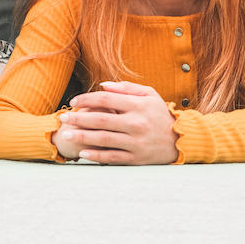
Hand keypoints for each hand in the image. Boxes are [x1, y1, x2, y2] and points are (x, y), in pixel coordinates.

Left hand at [54, 81, 177, 164]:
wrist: (181, 140)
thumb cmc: (159, 114)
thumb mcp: (149, 95)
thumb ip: (126, 88)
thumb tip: (103, 85)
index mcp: (138, 105)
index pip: (106, 99)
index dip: (86, 99)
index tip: (73, 102)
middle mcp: (137, 123)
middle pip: (101, 120)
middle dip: (78, 119)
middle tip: (63, 118)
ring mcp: (136, 142)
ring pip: (104, 139)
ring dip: (82, 137)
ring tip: (67, 134)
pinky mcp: (137, 158)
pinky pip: (113, 157)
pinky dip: (96, 155)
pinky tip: (83, 152)